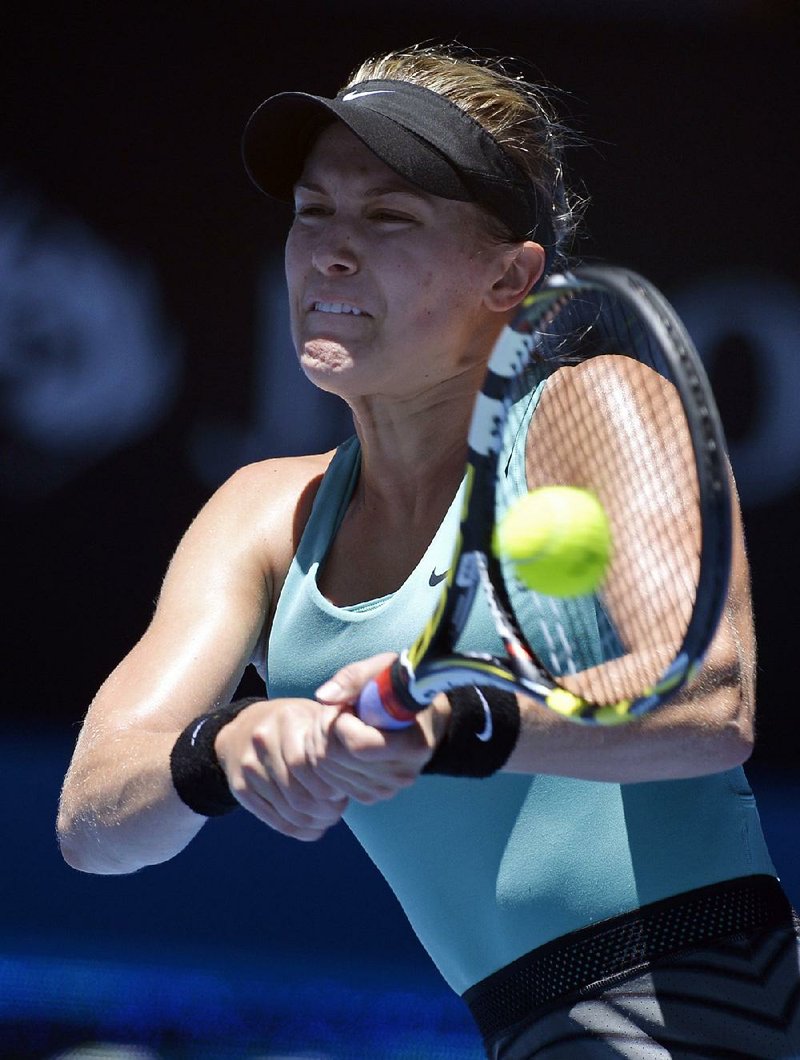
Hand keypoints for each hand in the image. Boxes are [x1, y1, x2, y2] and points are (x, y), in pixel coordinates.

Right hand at [214, 697, 350, 840]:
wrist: (244, 728)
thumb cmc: (294, 726)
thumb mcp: (314, 717)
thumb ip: (337, 735)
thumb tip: (362, 768)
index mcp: (288, 719)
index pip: (311, 766)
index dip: (331, 787)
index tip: (344, 793)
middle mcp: (263, 740)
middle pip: (299, 793)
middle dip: (325, 810)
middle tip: (337, 811)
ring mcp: (248, 765)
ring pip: (288, 810)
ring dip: (313, 822)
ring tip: (327, 818)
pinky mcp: (240, 787)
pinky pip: (273, 819)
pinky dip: (298, 829)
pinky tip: (312, 826)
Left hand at [315, 653, 449, 795]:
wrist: (424, 717)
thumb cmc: (404, 689)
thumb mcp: (384, 669)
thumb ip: (355, 678)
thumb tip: (323, 697)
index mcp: (414, 745)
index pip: (358, 745)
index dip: (340, 721)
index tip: (348, 704)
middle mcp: (402, 774)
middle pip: (338, 757)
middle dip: (326, 728)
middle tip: (338, 709)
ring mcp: (387, 789)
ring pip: (329, 771)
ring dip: (322, 742)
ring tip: (340, 722)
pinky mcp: (372, 796)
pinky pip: (331, 783)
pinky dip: (326, 760)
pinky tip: (339, 741)